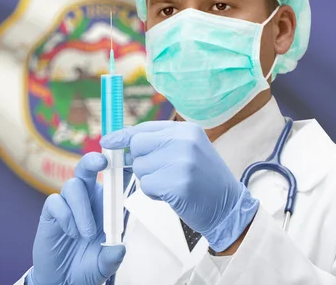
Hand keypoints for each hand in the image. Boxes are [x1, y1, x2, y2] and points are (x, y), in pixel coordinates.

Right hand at [29, 153, 126, 284]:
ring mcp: (68, 203)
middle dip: (94, 160)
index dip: (118, 163)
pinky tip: (70, 233)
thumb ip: (112, 257)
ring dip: (82, 209)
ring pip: (73, 185)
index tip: (126, 156)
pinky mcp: (51, 211)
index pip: (113, 177)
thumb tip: (119, 249)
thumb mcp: (105, 265)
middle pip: (87, 167)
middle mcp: (87, 197)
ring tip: (85, 235)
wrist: (63, 279)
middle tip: (102, 162)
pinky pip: (56, 202)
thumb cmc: (88, 265)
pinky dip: (66, 217)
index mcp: (105, 202)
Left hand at [100, 121, 258, 251]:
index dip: (123, 136)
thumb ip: (159, 143)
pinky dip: (154, 194)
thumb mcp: (187, 152)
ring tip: (172, 184)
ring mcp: (182, 161)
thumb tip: (120, 142)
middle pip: (137, 145)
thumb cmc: (203, 181)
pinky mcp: (178, 183)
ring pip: (140, 167)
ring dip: (149, 180)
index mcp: (186, 130)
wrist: (229, 207)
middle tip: (159, 173)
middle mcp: (184, 141)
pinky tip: (172, 195)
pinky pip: (147, 186)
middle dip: (140, 162)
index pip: (144, 128)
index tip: (107, 141)